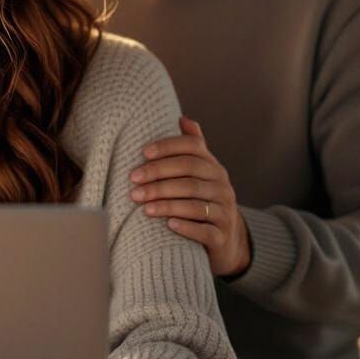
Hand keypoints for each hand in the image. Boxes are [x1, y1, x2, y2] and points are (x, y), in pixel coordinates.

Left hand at [129, 116, 251, 277]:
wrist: (226, 240)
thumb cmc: (202, 200)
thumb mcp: (201, 174)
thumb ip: (193, 147)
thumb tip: (183, 118)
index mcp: (213, 167)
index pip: (193, 148)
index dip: (168, 148)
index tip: (143, 153)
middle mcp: (222, 186)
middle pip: (190, 174)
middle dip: (158, 176)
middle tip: (133, 182)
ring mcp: (224, 211)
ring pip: (195, 203)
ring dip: (166, 203)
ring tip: (143, 206)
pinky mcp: (222, 236)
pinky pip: (205, 231)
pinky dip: (186, 227)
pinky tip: (168, 225)